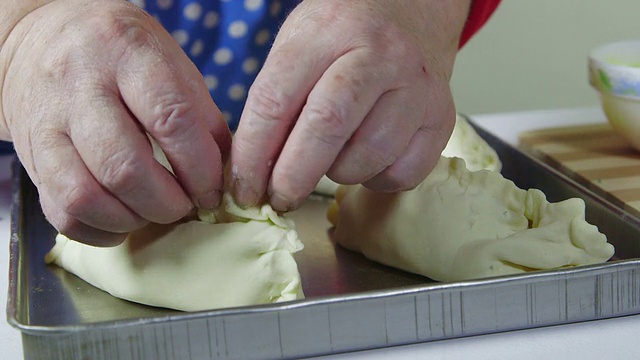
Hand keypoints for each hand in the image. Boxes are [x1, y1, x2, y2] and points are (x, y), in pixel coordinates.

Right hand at [0, 0, 230, 245]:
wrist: (44, 38)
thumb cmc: (123, 54)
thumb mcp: (171, 63)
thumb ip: (202, 116)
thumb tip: (226, 175)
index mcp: (129, 54)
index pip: (172, 121)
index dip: (200, 170)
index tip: (211, 192)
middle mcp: (81, 85)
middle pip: (125, 167)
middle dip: (166, 204)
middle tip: (183, 206)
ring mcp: (47, 122)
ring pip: (85, 196)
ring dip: (130, 220)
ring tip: (151, 213)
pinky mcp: (29, 155)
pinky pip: (60, 212)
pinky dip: (97, 230)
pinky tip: (121, 220)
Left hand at [231, 0, 469, 210]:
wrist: (411, 12)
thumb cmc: (345, 35)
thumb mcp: (299, 45)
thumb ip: (275, 101)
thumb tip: (254, 174)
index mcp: (329, 31)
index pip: (276, 99)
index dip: (252, 154)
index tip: (243, 187)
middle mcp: (381, 55)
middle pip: (327, 127)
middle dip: (293, 177)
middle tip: (278, 198)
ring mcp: (418, 87)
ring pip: (367, 158)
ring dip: (337, 174)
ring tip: (332, 156)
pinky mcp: (442, 118)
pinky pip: (402, 174)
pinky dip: (376, 179)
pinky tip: (368, 158)